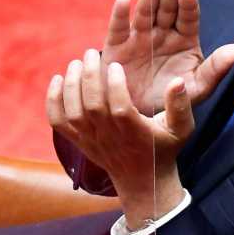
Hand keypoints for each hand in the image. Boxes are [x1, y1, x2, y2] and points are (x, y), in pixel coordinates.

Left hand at [47, 48, 193, 227]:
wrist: (142, 180)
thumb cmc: (163, 149)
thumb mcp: (181, 129)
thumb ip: (180, 105)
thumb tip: (177, 81)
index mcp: (135, 133)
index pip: (119, 109)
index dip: (115, 86)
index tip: (115, 65)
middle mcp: (109, 138)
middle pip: (92, 107)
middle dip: (88, 77)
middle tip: (90, 53)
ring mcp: (91, 140)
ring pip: (73, 113)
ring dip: (71, 85)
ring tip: (76, 62)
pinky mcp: (78, 141)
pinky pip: (58, 123)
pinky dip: (53, 101)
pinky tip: (57, 80)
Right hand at [103, 0, 233, 115]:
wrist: (143, 120)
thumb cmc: (173, 100)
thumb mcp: (198, 87)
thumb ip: (217, 68)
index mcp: (184, 39)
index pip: (188, 17)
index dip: (188, 5)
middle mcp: (162, 34)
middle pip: (166, 9)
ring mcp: (139, 38)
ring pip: (144, 12)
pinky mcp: (117, 47)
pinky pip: (118, 28)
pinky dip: (120, 14)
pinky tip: (124, 0)